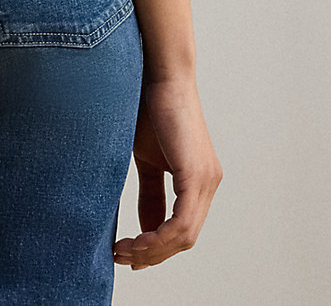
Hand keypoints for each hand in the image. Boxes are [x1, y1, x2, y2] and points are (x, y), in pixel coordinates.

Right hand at [113, 73, 222, 270]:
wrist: (157, 72)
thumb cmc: (148, 106)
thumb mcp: (146, 159)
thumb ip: (150, 193)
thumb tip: (145, 226)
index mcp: (197, 180)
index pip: (181, 228)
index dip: (156, 248)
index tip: (129, 255)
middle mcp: (208, 184)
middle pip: (184, 239)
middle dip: (152, 254)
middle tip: (122, 258)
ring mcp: (206, 181)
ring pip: (184, 237)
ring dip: (152, 250)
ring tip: (123, 251)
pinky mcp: (197, 176)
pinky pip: (181, 224)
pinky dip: (158, 238)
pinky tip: (136, 241)